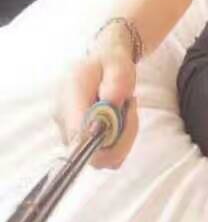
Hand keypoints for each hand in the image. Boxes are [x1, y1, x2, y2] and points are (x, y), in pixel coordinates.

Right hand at [57, 48, 138, 168]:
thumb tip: (107, 113)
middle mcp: (64, 120)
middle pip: (93, 153)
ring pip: (102, 158)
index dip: (104, 139)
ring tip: (125, 110)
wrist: (101, 65)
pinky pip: (105, 155)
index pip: (79, 136)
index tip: (123, 112)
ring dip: (123, 138)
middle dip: (122, 136)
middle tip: (130, 107)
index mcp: (69, 97)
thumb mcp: (118, 65)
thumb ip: (115, 86)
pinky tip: (120, 121)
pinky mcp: (79, 142)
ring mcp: (69, 134)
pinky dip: (119, 142)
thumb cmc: (109, 64)